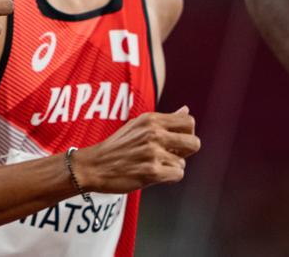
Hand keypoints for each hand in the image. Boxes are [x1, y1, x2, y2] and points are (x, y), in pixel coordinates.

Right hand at [73, 106, 200, 193]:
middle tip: (171, 155)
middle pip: (194, 143)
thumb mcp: (138, 125)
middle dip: (186, 152)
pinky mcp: (152, 172)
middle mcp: (153, 133)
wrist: (94, 165)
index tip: (176, 140)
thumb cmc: (117, 146)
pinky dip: (168, 178)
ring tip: (154, 165)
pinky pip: (177, 175)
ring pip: (183, 163)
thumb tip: (186, 109)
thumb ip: (164, 119)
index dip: (186, 133)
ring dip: (172, 167)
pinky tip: (154, 174)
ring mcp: (153, 153)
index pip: (189, 122)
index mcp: (151, 120)